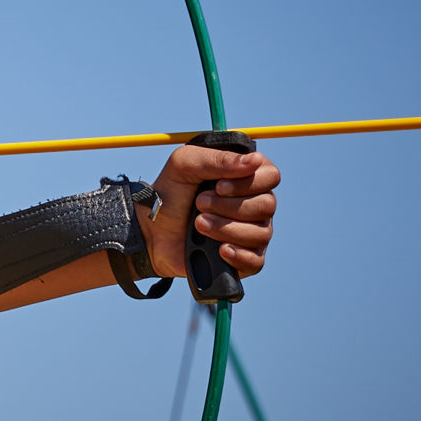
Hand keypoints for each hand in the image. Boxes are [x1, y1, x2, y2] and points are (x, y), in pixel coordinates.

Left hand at [141, 145, 279, 279]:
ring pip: (261, 232)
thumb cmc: (170, 193)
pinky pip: (256, 261)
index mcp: (245, 178)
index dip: (248, 182)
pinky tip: (220, 249)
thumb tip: (255, 160)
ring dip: (226, 228)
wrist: (150, 230)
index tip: (218, 186)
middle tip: (199, 204)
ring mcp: (251, 232)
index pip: (270, 176)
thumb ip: (217, 159)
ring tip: (198, 224)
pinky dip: (239, 255)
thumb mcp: (184, 165)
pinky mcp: (243, 259)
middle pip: (267, 205)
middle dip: (229, 206)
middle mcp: (255, 205)